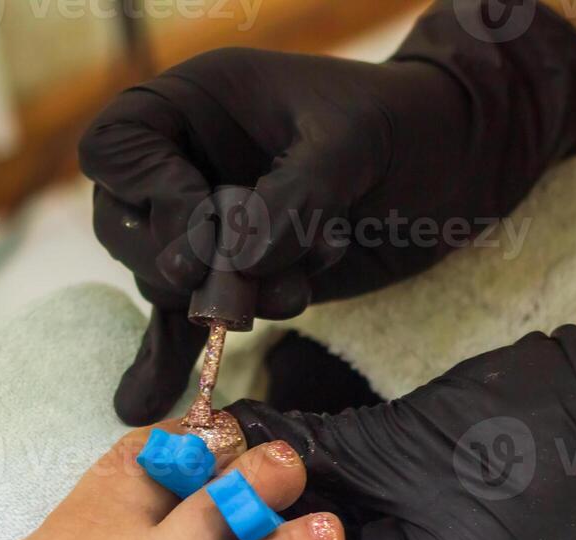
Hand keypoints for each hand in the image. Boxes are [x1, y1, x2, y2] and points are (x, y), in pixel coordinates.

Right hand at [78, 1, 575, 423]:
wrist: (457, 163)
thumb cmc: (405, 124)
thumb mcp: (350, 143)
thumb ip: (293, 197)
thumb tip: (236, 262)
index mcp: (197, 102)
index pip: (117, 146)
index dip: (152, 193)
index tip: (211, 223)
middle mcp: (188, 162)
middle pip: (125, 224)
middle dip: (183, 263)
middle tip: (240, 283)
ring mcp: (208, 223)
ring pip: (165, 279)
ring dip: (222, 301)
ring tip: (293, 294)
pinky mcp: (238, 276)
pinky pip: (185, 317)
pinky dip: (170, 356)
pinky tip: (140, 402)